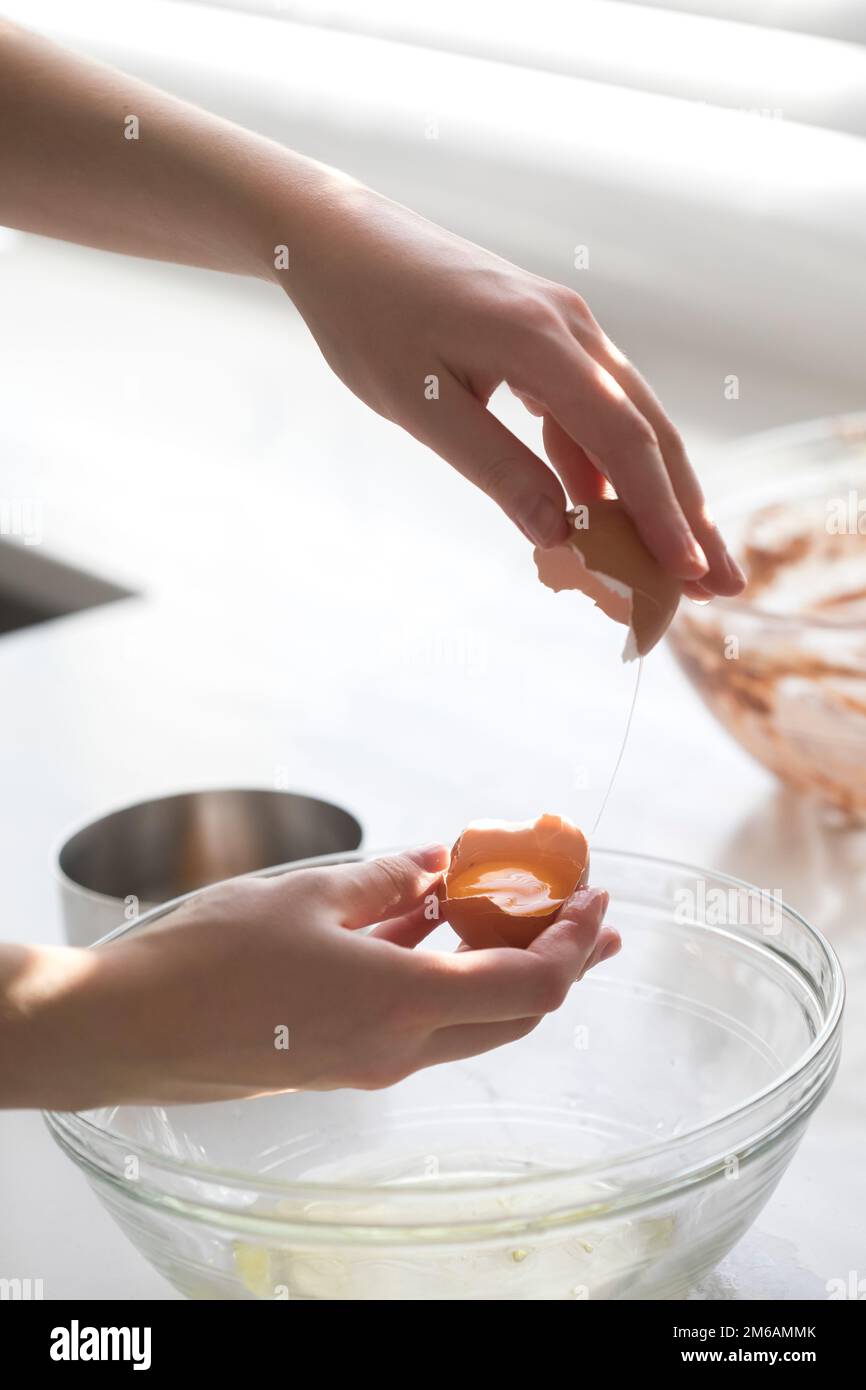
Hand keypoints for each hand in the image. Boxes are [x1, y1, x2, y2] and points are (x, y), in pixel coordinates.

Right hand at [2, 847, 616, 1107]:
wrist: (130, 1030)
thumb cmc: (210, 959)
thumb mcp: (308, 895)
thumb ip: (388, 879)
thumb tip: (440, 863)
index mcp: (401, 1003)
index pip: (530, 985)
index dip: (573, 942)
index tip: (593, 896)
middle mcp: (400, 1047)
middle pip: (516, 1015)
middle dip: (563, 961)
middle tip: (587, 913)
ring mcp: (373, 1061)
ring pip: (474, 1022)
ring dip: (510, 970)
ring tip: (529, 914)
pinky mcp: (345, 1059)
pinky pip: (423, 1020)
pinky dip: (451, 976)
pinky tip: (441, 925)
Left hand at [279, 184, 744, 598]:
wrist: (341, 238)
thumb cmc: (367, 318)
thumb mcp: (420, 405)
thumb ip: (495, 468)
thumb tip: (559, 537)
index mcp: (540, 340)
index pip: (622, 438)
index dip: (659, 510)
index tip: (688, 570)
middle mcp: (572, 328)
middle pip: (650, 431)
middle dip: (688, 512)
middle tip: (722, 582)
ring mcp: (565, 327)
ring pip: (628, 422)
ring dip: (653, 493)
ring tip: (677, 560)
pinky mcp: (546, 336)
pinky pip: (589, 409)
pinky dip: (601, 465)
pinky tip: (602, 510)